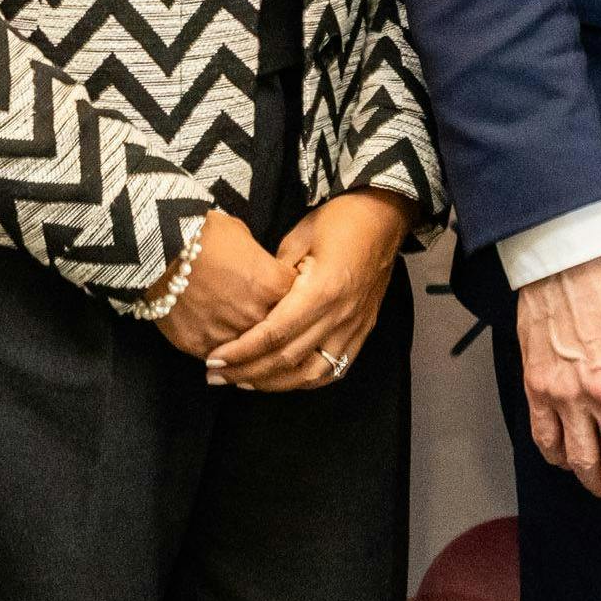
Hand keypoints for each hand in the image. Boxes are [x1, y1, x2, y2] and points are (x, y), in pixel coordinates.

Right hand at [155, 211, 292, 361]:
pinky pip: (219, 358)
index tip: (287, 300)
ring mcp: (228, 332)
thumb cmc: (204, 234)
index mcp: (273, 284)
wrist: (159, 247)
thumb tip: (263, 274)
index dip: (293, 300)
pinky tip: (221, 350)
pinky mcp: (200, 345)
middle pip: (277, 331)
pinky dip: (221, 354)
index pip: (298, 301)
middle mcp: (255, 313)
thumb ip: (262, 264)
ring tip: (246, 345)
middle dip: (274, 327)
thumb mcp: (244, 237)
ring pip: (249, 352)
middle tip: (267, 326)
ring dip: (249, 348)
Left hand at [207, 190, 413, 390]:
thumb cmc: (340, 220)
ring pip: (311, 374)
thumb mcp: (298, 236)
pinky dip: (305, 380)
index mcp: (322, 290)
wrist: (385, 216)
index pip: (274, 334)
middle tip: (215, 375)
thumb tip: (252, 304)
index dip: (242, 351)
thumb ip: (275, 276)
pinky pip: (334, 369)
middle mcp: (340, 315)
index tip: (214, 358)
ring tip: (243, 382)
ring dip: (274, 383)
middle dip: (247, 372)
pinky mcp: (362, 330)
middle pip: (288, 359)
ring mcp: (354, 327)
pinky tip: (282, 380)